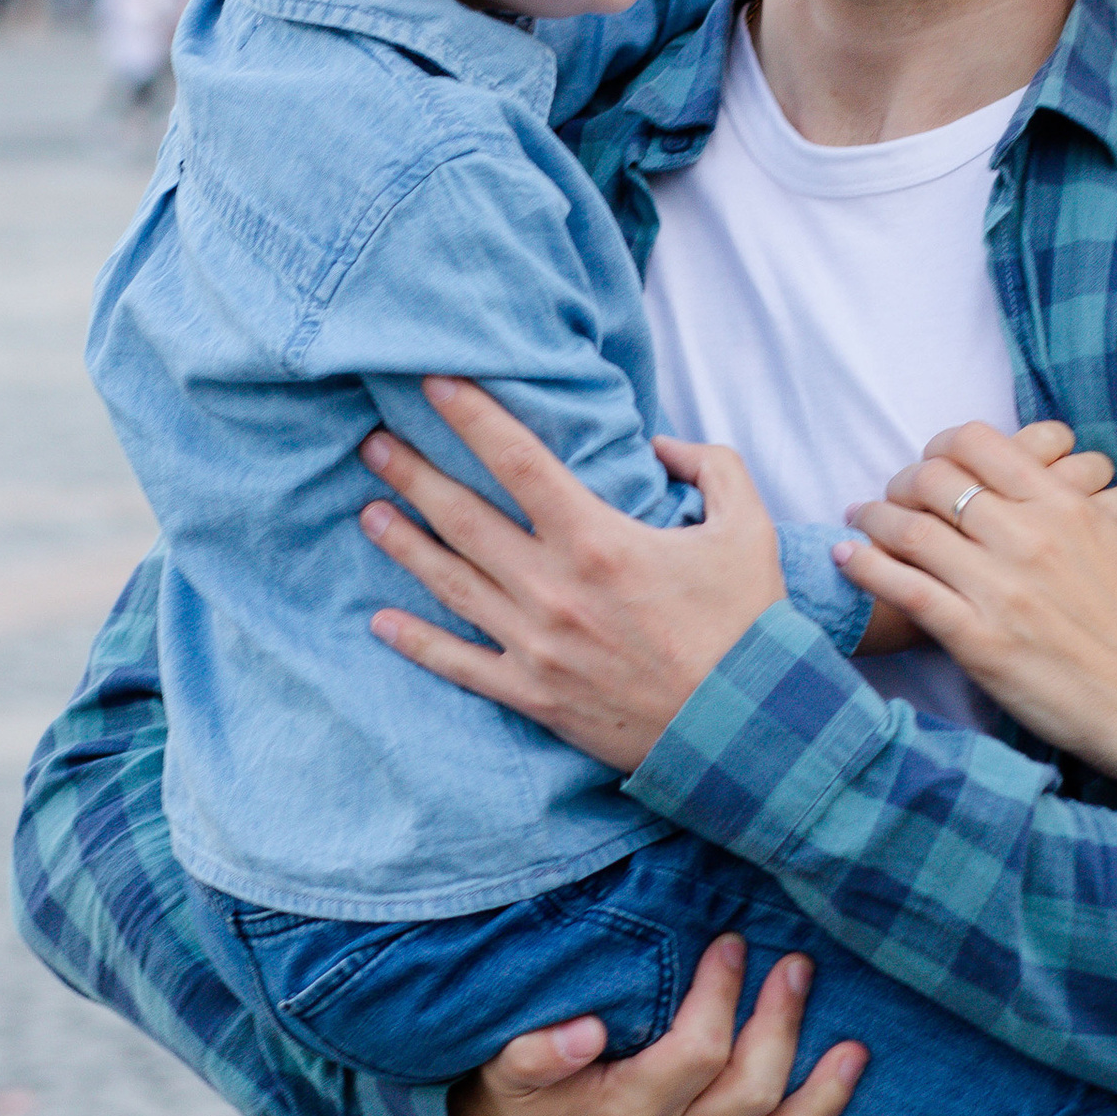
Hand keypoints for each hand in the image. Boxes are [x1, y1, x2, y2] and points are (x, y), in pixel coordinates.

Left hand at [363, 378, 784, 768]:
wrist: (747, 733)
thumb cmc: (748, 627)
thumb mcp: (747, 528)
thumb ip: (710, 467)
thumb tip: (662, 445)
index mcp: (599, 541)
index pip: (518, 461)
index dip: (471, 416)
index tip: (432, 382)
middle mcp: (554, 588)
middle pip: (463, 517)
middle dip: (412, 474)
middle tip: (372, 444)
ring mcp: (536, 645)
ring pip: (450, 583)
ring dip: (403, 544)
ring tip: (367, 510)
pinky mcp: (533, 694)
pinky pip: (460, 664)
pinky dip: (415, 642)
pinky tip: (379, 620)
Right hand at [451, 931, 869, 1115]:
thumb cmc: (519, 1101)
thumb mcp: (505, 1071)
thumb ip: (538, 1052)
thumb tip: (585, 1030)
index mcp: (624, 1110)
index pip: (695, 1053)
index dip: (720, 997)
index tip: (731, 942)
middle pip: (749, 1089)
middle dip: (781, 1024)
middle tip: (799, 964)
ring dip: (826, 1096)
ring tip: (859, 1048)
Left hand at [835, 419, 1116, 880]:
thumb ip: (1079, 511)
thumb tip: (1058, 484)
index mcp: (1064, 507)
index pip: (978, 443)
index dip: (940, 447)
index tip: (930, 464)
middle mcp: (1029, 537)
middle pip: (934, 479)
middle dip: (900, 481)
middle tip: (891, 497)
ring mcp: (1001, 589)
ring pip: (911, 528)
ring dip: (873, 518)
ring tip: (860, 521)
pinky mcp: (979, 640)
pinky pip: (905, 590)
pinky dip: (865, 567)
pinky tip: (846, 558)